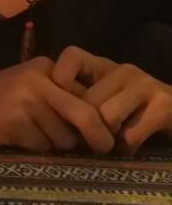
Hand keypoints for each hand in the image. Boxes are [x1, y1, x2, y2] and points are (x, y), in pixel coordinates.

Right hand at [0, 56, 114, 153]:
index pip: (86, 96)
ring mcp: (26, 100)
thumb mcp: (28, 87)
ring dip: (53, 144)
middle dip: (98, 137)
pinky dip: (33, 147)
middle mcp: (39, 80)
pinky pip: (41, 146)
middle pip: (84, 115)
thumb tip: (99, 126)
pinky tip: (14, 136)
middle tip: (104, 150)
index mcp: (46, 67)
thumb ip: (59, 98)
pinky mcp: (14, 122)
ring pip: (63, 137)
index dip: (98, 119)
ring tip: (28, 133)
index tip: (102, 134)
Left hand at [53, 46, 171, 153]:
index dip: (60, 82)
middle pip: (86, 101)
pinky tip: (129, 147)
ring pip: (105, 117)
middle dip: (83, 126)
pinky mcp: (163, 107)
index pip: (70, 56)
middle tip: (89, 139)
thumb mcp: (103, 98)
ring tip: (110, 143)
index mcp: (104, 65)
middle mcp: (124, 70)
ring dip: (105, 139)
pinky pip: (128, 136)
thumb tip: (45, 114)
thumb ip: (78, 100)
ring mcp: (145, 85)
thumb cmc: (132, 112)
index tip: (62, 106)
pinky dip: (125, 148)